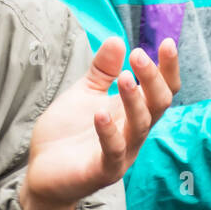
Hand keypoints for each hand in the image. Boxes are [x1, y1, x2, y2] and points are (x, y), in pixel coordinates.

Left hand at [19, 37, 180, 209]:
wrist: (42, 171)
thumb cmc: (68, 132)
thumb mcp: (84, 92)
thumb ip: (102, 70)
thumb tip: (117, 39)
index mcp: (131, 111)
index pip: (161, 88)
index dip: (168, 67)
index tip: (167, 42)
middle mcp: (133, 131)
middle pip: (159, 104)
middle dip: (153, 79)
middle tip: (138, 56)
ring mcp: (122, 153)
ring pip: (141, 126)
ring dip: (134, 100)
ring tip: (124, 77)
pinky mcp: (103, 171)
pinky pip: (114, 152)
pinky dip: (109, 132)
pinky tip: (100, 113)